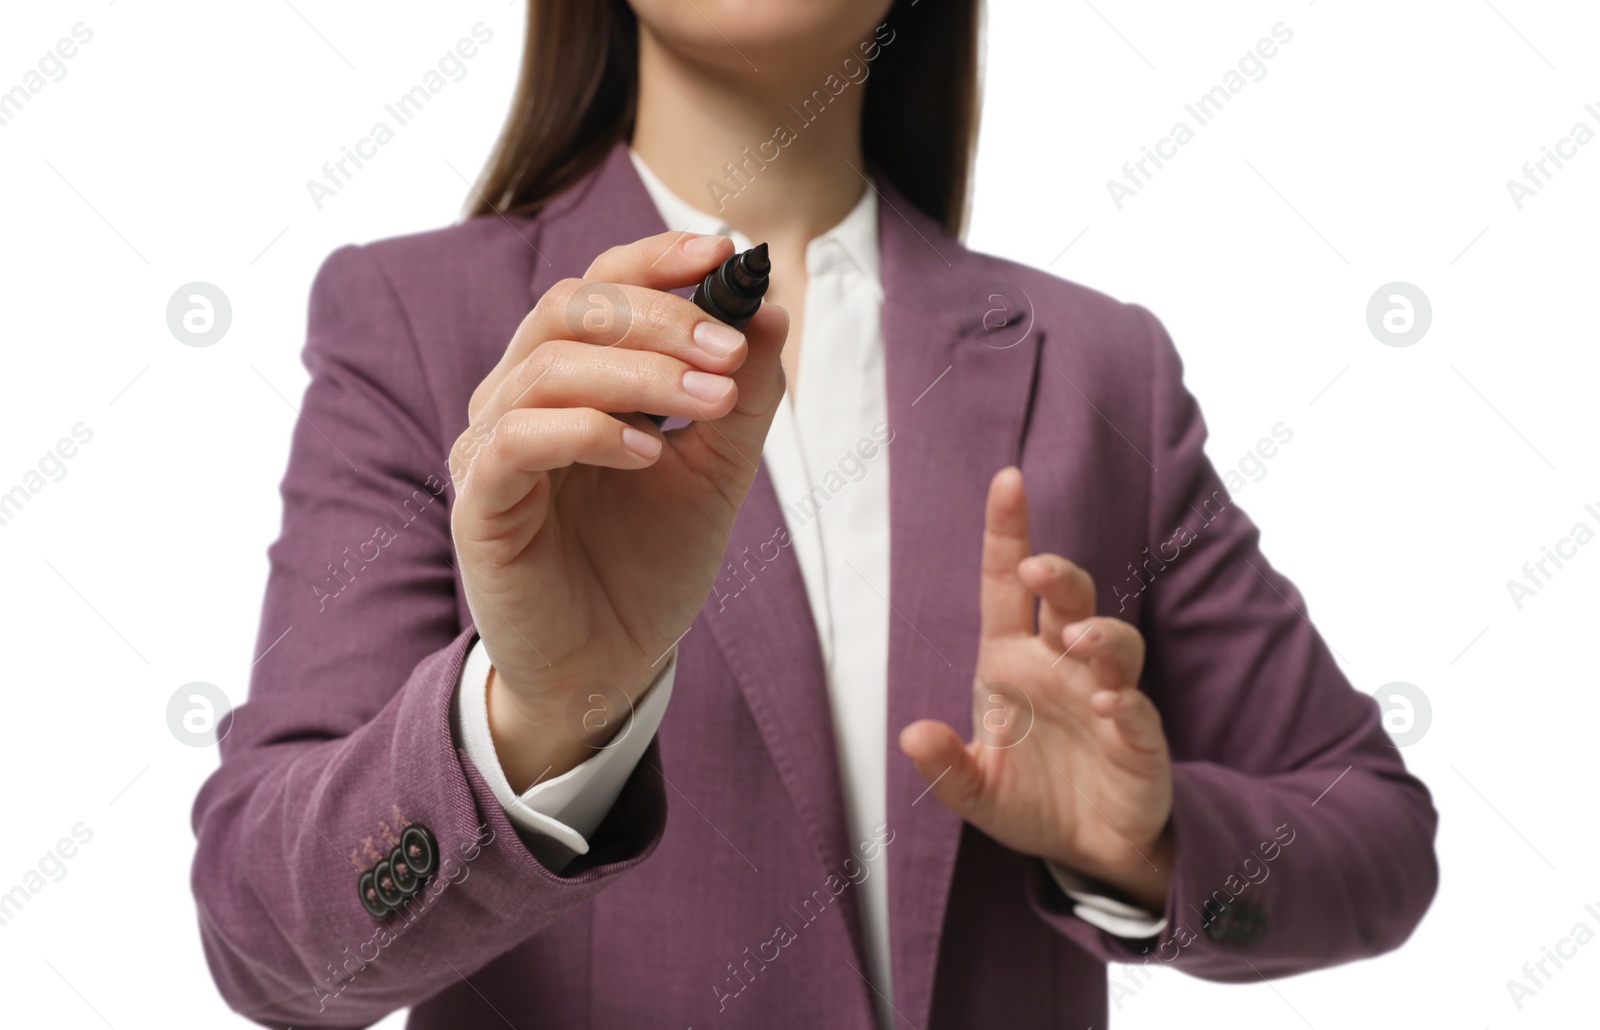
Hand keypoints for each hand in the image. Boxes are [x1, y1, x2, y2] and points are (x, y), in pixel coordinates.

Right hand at [450, 232, 788, 788]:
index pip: (600, 287)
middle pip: (570, 309)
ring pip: (546, 366)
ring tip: (710, 401)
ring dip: (640, 372)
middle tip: (729, 351)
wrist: (610, 666)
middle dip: (659, 317)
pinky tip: (650, 453)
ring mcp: (490, 449)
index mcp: (572, 378)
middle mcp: (519, 398)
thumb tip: (769, 310)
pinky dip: (589, 431)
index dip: (655, 260)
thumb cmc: (649, 566)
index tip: (725, 253)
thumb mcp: (716, 473)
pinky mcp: (478, 505)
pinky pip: (517, 440)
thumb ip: (740, 398)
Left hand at [899, 468, 1175, 909]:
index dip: (1009, 534)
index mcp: (1013, 661)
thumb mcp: (974, 789)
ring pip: (1113, 644)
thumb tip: (911, 734)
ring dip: (1101, 634)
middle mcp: (1061, 666)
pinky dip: (1124, 703)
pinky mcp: (1138, 739)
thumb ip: (944, 766)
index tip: (1007, 480)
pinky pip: (1137, 710)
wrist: (1086, 850)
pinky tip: (1107, 702)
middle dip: (1060, 578)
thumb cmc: (1030, 797)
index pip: (1007, 586)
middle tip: (1040, 569)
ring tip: (1081, 638)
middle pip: (1069, 601)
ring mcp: (1105, 696)